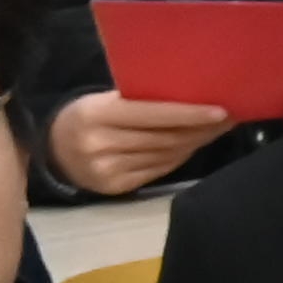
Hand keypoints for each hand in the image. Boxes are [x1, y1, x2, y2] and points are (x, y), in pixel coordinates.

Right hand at [47, 91, 236, 195]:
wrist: (52, 151)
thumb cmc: (88, 117)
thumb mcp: (103, 101)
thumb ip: (138, 100)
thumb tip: (193, 95)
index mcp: (96, 115)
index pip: (152, 114)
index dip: (188, 113)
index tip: (221, 110)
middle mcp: (100, 145)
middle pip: (165, 138)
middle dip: (201, 128)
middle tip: (229, 117)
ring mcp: (107, 170)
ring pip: (166, 155)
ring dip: (196, 142)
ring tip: (218, 129)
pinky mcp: (116, 187)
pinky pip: (160, 169)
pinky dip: (180, 156)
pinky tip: (194, 144)